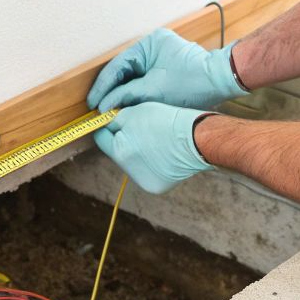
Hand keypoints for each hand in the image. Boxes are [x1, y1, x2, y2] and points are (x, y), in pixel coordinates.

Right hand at [87, 27, 247, 112]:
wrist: (222, 82)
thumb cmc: (193, 82)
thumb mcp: (154, 90)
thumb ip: (127, 95)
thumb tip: (105, 105)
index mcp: (149, 43)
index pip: (118, 65)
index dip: (104, 86)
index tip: (93, 103)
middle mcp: (153, 46)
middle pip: (124, 70)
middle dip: (112, 90)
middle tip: (97, 109)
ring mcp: (160, 56)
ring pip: (133, 77)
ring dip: (122, 93)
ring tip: (108, 110)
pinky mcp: (166, 68)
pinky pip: (144, 80)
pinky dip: (135, 93)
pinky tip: (126, 106)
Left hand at [92, 103, 213, 193]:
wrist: (197, 139)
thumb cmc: (167, 122)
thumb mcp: (135, 113)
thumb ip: (115, 120)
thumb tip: (105, 123)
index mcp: (121, 153)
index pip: (102, 138)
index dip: (108, 127)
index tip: (114, 121)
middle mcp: (130, 172)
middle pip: (118, 151)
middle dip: (124, 140)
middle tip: (141, 129)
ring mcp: (144, 182)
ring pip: (133, 163)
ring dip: (139, 152)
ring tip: (156, 141)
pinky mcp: (157, 187)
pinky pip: (148, 172)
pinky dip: (152, 164)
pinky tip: (164, 154)